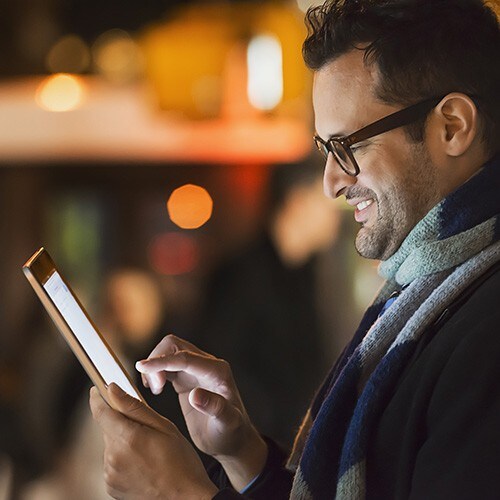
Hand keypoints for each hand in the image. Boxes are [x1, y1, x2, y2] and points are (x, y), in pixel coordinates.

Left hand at [89, 383, 217, 499]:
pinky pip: (113, 461)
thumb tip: (112, 389)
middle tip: (146, 427)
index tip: (98, 389)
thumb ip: (134, 406)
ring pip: (111, 444)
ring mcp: (111, 474)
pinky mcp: (111, 486)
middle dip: (121, 421)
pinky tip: (143, 461)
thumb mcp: (164, 426)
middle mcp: (114, 457)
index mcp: (128, 438)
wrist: (186, 498)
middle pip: (107, 427)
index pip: (101, 412)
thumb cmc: (181, 461)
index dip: (98, 397)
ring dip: (123, 439)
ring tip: (148, 449)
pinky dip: (124, 456)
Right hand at [136, 335, 267, 489]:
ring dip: (155, 366)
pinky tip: (155, 389)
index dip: (162, 361)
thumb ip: (215, 407)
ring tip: (155, 390)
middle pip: (174, 345)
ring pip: (169, 351)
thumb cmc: (232, 433)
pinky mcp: (186, 378)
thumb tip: (195, 395)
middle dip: (158, 361)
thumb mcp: (227, 423)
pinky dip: (156, 371)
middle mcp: (207, 365)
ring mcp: (196, 370)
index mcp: (217, 371)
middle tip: (155, 388)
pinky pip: (167, 364)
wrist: (232, 439)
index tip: (141, 367)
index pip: (185, 358)